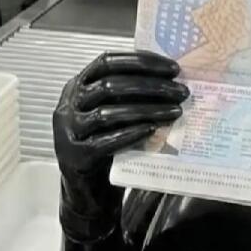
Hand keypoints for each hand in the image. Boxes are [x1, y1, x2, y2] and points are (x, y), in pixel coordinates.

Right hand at [54, 52, 187, 227]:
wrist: (84, 189)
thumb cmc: (102, 143)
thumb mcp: (110, 112)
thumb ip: (127, 96)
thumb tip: (170, 79)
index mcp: (77, 86)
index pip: (107, 62)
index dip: (140, 61)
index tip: (172, 68)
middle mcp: (69, 104)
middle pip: (110, 86)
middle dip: (150, 86)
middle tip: (181, 91)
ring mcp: (69, 130)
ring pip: (108, 113)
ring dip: (146, 110)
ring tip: (175, 111)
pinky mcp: (76, 155)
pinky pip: (105, 142)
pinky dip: (131, 134)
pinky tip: (153, 130)